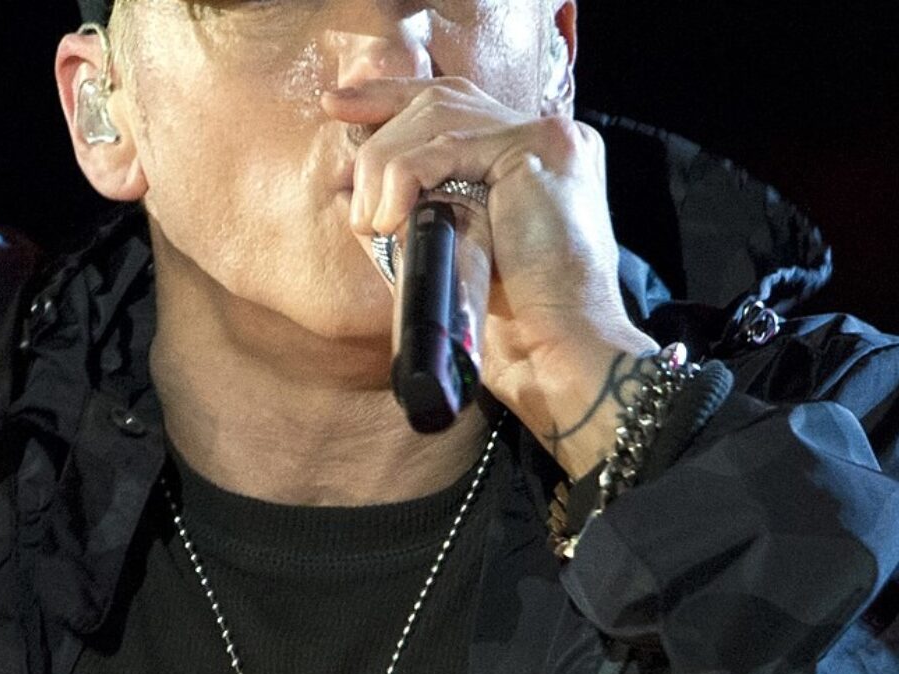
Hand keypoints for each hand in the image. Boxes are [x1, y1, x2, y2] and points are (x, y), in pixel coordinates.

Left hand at [322, 77, 657, 475]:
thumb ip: (417, 204)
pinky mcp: (541, 149)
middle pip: (443, 97)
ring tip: (370, 221)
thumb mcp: (450, 246)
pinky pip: (450, 145)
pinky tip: (389, 217)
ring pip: (439, 117)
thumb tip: (353, 178)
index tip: (340, 109)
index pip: (455, 104)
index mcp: (531, 156)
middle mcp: (548, 137)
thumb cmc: (508, 320)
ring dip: (385, 165)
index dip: (393, 99)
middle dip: (378, 114)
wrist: (558, 351)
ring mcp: (550, 139)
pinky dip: (406, 176)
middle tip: (340, 149)